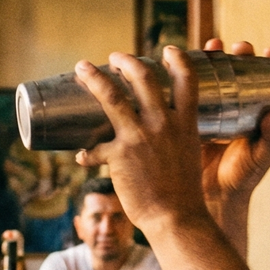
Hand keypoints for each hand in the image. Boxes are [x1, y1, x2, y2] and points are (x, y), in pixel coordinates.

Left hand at [71, 42, 269, 233]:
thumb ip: (175, 138)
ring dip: (94, 79)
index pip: (187, 79)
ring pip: (111, 97)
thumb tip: (157, 135)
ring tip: (82, 68)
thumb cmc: (185, 192)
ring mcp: (140, 137)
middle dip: (127, 61)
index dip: (178, 59)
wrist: (177, 219)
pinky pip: (93, 148)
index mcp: (185, 123)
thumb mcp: (189, 154)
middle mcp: (163, 124)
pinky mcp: (119, 155)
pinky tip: (80, 156)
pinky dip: (85, 153)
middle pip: (143, 78)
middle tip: (116, 56)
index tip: (168, 50)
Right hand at [194, 40, 269, 216]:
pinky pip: (186, 92)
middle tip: (240, 47)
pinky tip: (181, 62)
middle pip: (237, 73)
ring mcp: (211, 111)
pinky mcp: (188, 117)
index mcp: (255, 115)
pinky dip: (184, 75)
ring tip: (213, 45)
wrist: (210, 197)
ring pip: (212, 77)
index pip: (264, 82)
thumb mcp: (259, 158)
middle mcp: (234, 109)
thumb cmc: (240, 179)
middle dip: (239, 54)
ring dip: (212, 58)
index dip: (269, 63)